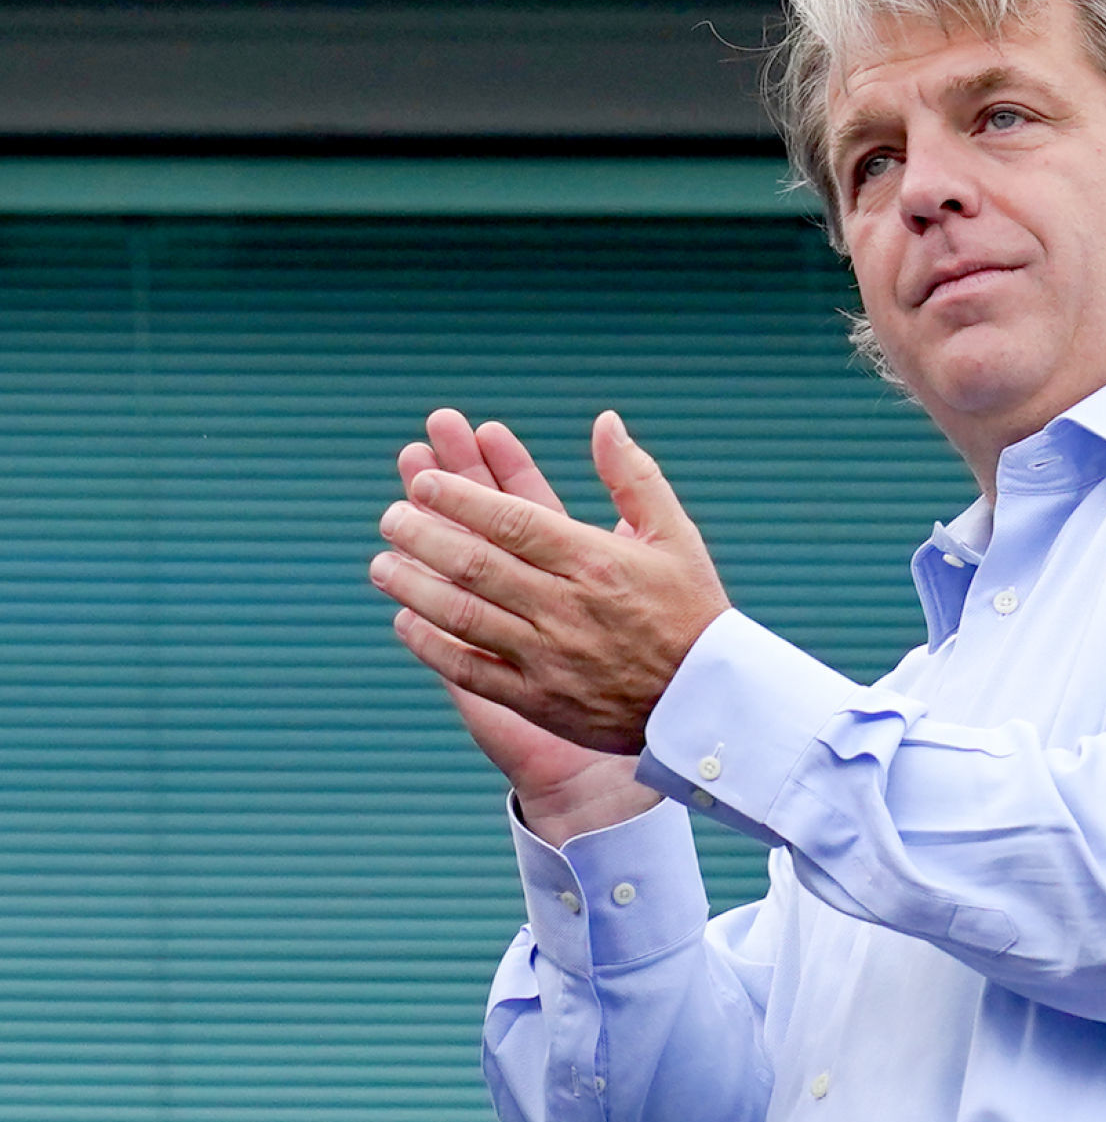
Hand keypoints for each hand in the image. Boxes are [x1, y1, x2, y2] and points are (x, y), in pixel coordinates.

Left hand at [389, 410, 662, 844]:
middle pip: (475, 564)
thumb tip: (605, 421)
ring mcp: (549, 657)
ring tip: (382, 563)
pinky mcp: (539, 700)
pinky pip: (471, 671)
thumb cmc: (690, 609)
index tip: (423, 481)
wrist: (707, 700)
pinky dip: (431, 645)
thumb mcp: (675, 534)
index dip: (460, 497)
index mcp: (597, 562)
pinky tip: (406, 620)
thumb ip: (634, 476)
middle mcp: (567, 608)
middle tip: (390, 517)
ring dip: (414, 586)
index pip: (512, 520)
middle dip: (423, 535)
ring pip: (463, 616)